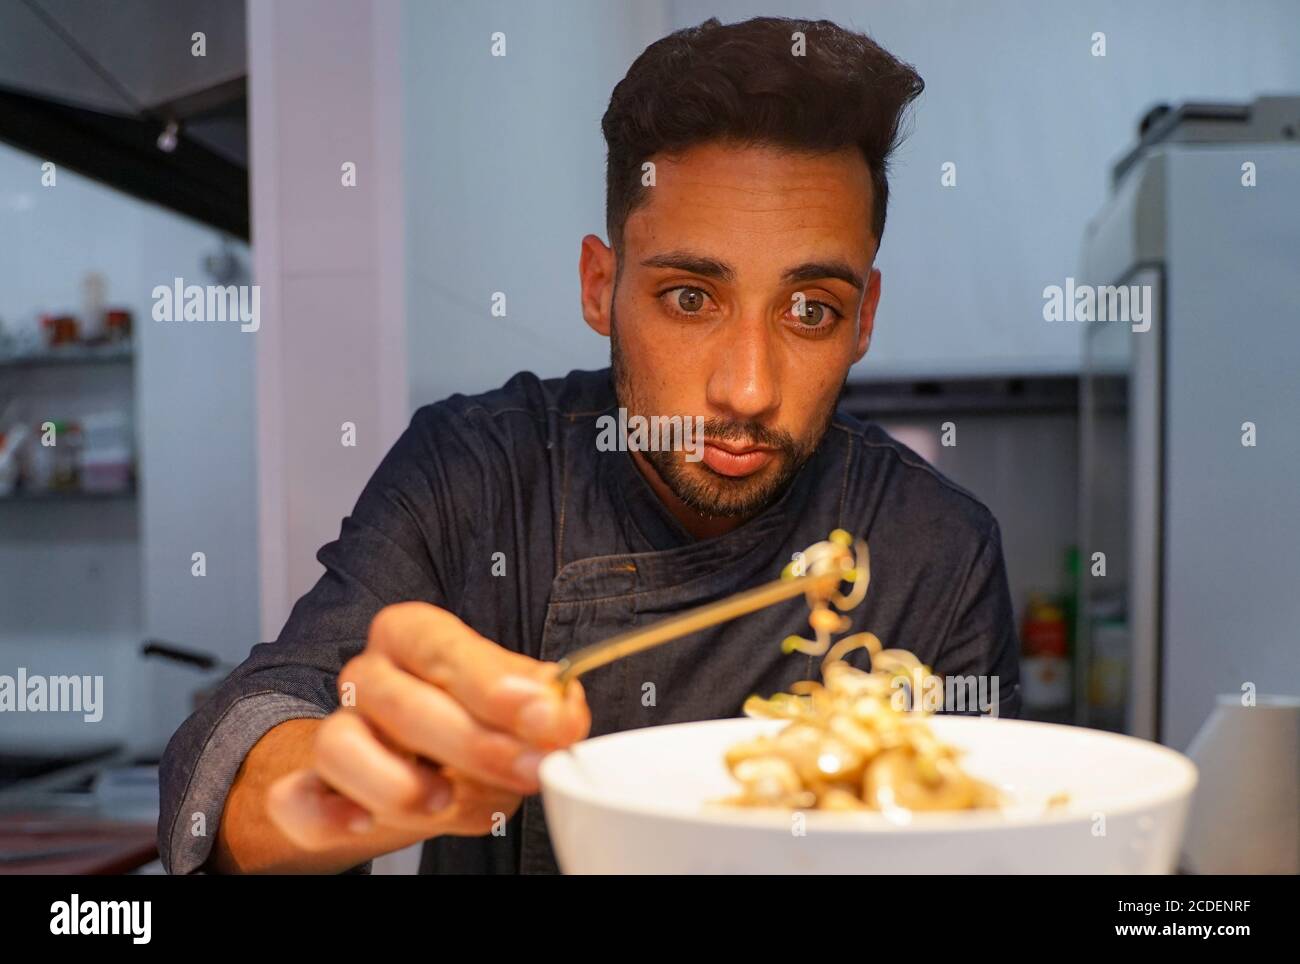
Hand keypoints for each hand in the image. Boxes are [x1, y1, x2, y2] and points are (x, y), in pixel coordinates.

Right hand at [265, 602, 589, 853]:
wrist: (402, 774)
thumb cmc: (460, 726)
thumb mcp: (507, 707)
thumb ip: (539, 704)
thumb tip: (562, 710)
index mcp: (413, 638)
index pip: (440, 645)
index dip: (492, 682)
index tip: (543, 716)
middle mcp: (369, 678)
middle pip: (400, 700)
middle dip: (472, 742)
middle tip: (529, 769)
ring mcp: (335, 733)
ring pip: (342, 744)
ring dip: (396, 780)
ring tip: (445, 800)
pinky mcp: (310, 791)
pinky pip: (296, 799)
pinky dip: (326, 813)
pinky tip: (363, 823)